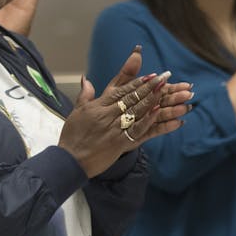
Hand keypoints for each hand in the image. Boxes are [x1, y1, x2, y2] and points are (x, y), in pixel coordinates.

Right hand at [59, 47, 191, 176]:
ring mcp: (114, 129)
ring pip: (136, 111)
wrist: (69, 160)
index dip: (136, 83)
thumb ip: (85, 95)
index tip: (150, 75)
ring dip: (152, 100)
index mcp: (97, 106)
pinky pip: (137, 130)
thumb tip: (87, 79)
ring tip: (166, 90)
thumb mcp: (76, 112)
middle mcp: (107, 115)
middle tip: (164, 77)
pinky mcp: (119, 143)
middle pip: (132, 98)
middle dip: (149, 87)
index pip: (120, 91)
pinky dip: (148, 120)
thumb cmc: (72, 137)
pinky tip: (159, 112)